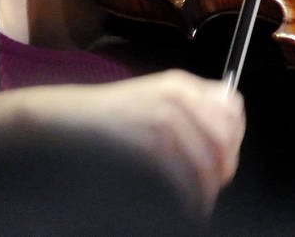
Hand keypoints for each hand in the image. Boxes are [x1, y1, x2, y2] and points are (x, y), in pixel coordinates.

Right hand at [0, 69, 244, 217]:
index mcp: (180, 84)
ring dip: (204, 191)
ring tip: (190, 204)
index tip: (223, 161)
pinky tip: (180, 208)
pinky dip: (189, 203)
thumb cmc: (102, 120)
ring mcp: (166, 122)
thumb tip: (229, 127)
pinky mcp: (151, 147)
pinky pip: (187, 183)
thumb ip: (189, 109)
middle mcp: (178, 98)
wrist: (60, 124)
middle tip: (208, 188)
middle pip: (227, 141)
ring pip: (210, 166)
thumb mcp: (149, 100)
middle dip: (222, 168)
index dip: (232, 140)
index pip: (234, 110)